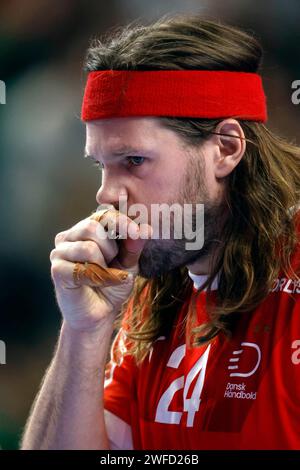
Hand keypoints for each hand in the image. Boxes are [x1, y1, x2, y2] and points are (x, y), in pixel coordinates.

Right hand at [50, 209, 151, 331]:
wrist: (100, 314)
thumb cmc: (113, 285)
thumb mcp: (129, 264)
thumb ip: (134, 246)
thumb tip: (146, 230)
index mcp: (86, 229)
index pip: (102, 214)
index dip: (121, 221)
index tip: (137, 232)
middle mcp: (70, 236)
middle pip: (91, 226)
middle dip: (110, 247)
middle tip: (113, 263)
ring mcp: (60, 252)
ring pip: (87, 247)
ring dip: (104, 265)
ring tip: (104, 275)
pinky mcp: (57, 270)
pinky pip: (80, 266)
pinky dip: (97, 277)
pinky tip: (97, 283)